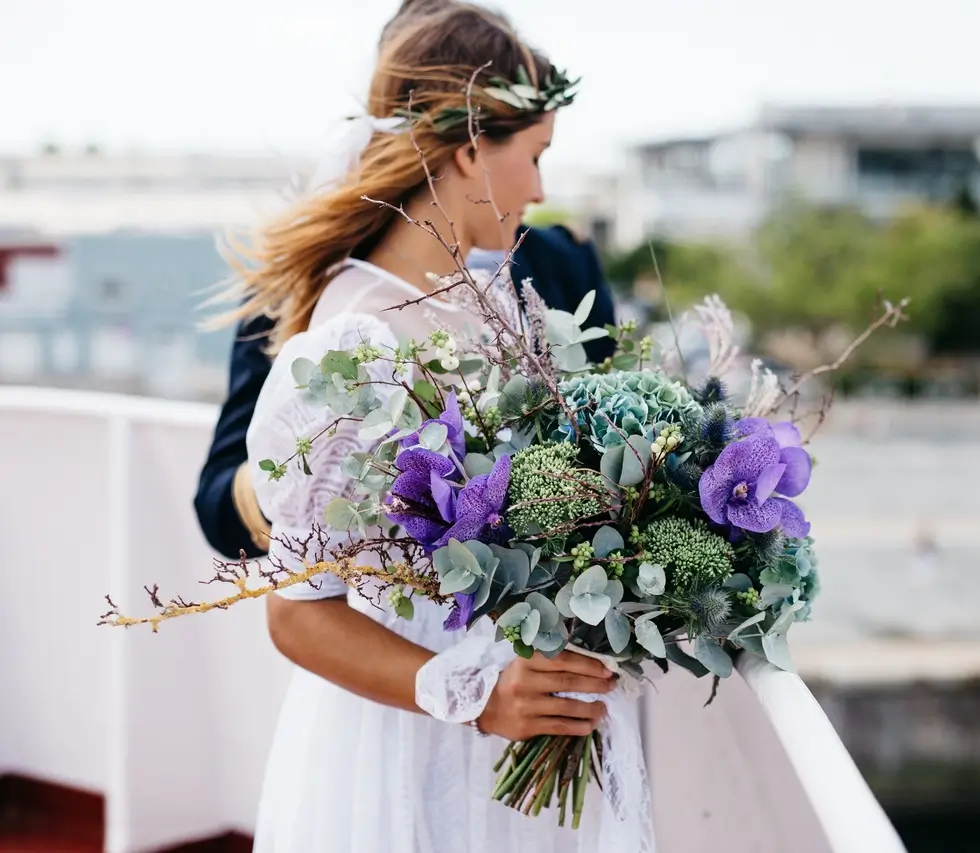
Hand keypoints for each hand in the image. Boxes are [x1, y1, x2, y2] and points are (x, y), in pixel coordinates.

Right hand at [477, 650, 614, 740]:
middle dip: (595, 685)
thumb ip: (550, 659)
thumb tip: (588, 662)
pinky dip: (579, 726)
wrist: (482, 706)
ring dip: (591, 709)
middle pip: (568, 682)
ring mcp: (526, 705)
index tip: (606, 670)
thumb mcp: (524, 662)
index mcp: (526, 660)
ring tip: (603, 708)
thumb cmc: (511, 680)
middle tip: (611, 686)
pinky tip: (590, 725)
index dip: (588, 665)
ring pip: (567, 707)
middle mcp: (525, 681)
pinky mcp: (527, 726)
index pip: (563, 660)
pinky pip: (559, 727)